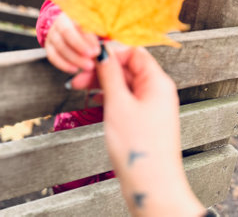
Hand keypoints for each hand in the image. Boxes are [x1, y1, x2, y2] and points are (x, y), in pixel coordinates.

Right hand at [45, 12, 99, 81]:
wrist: (67, 25)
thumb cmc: (88, 26)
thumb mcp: (97, 24)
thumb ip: (104, 30)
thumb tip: (116, 39)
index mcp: (75, 12)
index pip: (80, 22)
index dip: (89, 36)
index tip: (98, 48)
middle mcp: (61, 21)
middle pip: (67, 32)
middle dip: (80, 46)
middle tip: (93, 58)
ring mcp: (53, 33)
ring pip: (60, 45)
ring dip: (74, 58)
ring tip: (88, 67)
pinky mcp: (48, 46)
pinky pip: (52, 56)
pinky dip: (63, 64)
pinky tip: (74, 69)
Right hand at [96, 45, 204, 216]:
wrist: (151, 186)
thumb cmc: (139, 149)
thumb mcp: (118, 104)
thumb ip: (110, 75)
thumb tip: (104, 53)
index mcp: (157, 82)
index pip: (134, 52)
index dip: (112, 51)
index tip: (92, 54)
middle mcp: (156, 90)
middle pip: (127, 67)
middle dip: (102, 69)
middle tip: (80, 75)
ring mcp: (150, 105)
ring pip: (124, 83)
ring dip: (102, 82)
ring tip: (81, 87)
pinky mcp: (143, 118)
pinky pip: (125, 98)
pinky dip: (108, 96)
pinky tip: (94, 98)